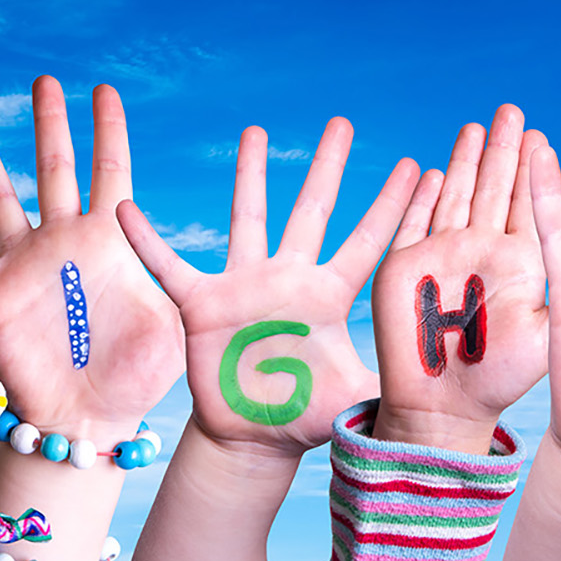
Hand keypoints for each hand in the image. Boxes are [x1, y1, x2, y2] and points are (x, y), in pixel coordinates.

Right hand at [0, 78, 183, 440]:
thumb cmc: (136, 375)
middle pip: (55, 168)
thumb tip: (147, 221)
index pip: (110, 170)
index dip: (107, 130)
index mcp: (110, 241)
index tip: (104, 89)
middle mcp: (65, 242)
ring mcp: (25, 265)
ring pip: (2, 195)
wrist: (87, 419)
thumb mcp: (167, 317)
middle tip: (45, 79)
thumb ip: (159, 268)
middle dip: (50, 123)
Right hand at [120, 119, 412, 456]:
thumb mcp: (351, 398)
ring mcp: (245, 285)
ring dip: (249, 176)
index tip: (420, 168)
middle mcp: (289, 278)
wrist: (251, 436)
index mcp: (328, 296)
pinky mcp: (202, 303)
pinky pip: (168, 265)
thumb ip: (386, 387)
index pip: (367, 243)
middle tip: (342, 123)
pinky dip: (146, 240)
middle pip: (312, 211)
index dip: (393, 208)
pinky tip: (126, 209)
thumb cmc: (304, 415)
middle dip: (327, 167)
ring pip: (248, 218)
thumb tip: (434, 390)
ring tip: (254, 131)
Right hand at [367, 105, 549, 452]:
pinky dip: (416, 196)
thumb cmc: (499, 378)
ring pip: (453, 195)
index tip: (538, 131)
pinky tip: (423, 169)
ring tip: (474, 125)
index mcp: (517, 262)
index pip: (525, 202)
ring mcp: (441, 257)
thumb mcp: (546, 333)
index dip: (529, 166)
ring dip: (462, 161)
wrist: (444, 406)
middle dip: (500, 149)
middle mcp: (480, 252)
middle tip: (511, 110)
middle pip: (490, 187)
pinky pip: (411, 221)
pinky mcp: (403, 268)